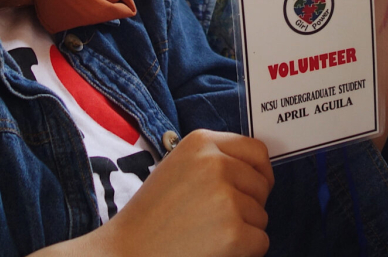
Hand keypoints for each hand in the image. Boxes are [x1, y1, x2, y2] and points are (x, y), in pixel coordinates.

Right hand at [92, 130, 273, 256]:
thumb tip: (258, 171)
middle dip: (249, 205)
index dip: (259, 174)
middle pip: (262, 185)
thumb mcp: (178, 168)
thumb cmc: (151, 216)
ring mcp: (226, 197)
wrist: (126, 252)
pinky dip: (244, 252)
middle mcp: (216, 163)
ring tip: (206, 234)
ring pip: (261, 215)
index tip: (250, 188)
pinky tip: (213, 250)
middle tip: (215, 219)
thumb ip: (213, 161)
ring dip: (243, 230)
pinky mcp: (234, 232)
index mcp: (201, 142)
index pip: (257, 151)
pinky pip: (260, 241)